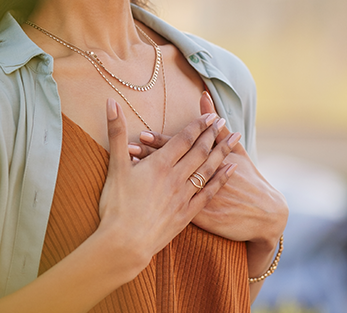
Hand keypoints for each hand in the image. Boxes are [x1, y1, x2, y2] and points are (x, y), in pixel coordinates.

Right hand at [96, 99, 236, 276]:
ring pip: (208, 169)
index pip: (183, 139)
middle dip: (213, 134)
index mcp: (159, 164)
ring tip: (235, 139)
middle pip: (199, 151)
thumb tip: (111, 102)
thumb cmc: (116, 206)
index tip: (210, 115)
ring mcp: (184, 196)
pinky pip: (209, 192)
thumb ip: (116, 132)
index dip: (197, 126)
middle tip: (224, 121)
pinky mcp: (187, 214)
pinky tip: (231, 170)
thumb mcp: (115, 166)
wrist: (125, 244)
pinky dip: (222, 179)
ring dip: (222, 152)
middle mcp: (176, 178)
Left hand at [127, 92, 287, 275]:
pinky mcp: (199, 218)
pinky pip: (174, 208)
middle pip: (171, 165)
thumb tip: (204, 95)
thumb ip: (218, 127)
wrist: (264, 215)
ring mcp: (199, 200)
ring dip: (148, 177)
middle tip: (128, 147)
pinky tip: (141, 196)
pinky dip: (158, 201)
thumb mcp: (237, 152)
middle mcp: (201, 179)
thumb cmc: (250, 180)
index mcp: (209, 161)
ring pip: (167, 186)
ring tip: (129, 168)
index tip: (142, 132)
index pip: (181, 148)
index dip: (161, 141)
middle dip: (148, 156)